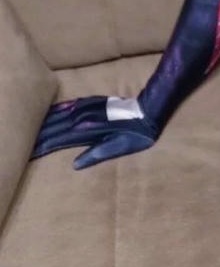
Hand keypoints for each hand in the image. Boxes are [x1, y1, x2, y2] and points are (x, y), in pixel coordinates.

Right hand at [31, 96, 158, 168]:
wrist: (149, 111)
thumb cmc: (137, 134)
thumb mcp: (119, 148)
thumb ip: (97, 154)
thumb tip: (75, 165)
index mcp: (89, 131)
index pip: (60, 139)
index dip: (43, 146)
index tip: (30, 152)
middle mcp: (85, 117)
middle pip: (56, 127)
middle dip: (39, 135)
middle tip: (23, 144)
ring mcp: (88, 107)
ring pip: (61, 114)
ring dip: (45, 122)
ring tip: (31, 129)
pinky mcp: (94, 102)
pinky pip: (71, 104)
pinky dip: (58, 108)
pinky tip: (50, 112)